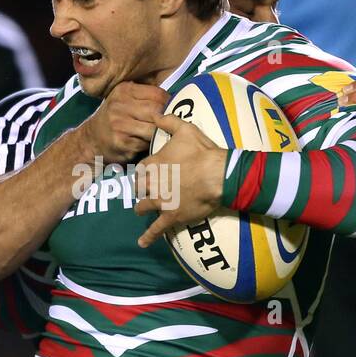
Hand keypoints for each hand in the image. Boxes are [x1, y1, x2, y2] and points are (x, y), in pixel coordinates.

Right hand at [77, 82, 170, 163]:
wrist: (90, 141)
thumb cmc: (114, 120)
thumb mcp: (124, 100)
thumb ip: (144, 97)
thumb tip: (174, 99)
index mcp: (124, 90)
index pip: (158, 94)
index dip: (168, 103)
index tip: (169, 111)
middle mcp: (120, 104)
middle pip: (157, 110)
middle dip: (164, 120)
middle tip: (165, 126)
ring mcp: (119, 123)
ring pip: (154, 128)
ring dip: (157, 134)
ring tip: (154, 136)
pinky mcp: (121, 141)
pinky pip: (145, 143)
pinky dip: (147, 145)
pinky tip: (142, 145)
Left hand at [132, 115, 225, 247]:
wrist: (218, 175)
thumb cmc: (202, 151)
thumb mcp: (185, 129)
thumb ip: (168, 121)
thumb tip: (156, 113)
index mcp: (153, 164)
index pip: (140, 169)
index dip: (144, 171)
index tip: (147, 172)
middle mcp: (152, 184)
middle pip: (138, 188)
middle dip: (140, 189)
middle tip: (144, 190)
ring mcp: (161, 202)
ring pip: (143, 207)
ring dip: (142, 207)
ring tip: (142, 209)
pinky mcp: (171, 217)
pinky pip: (156, 230)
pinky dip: (148, 237)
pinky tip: (142, 243)